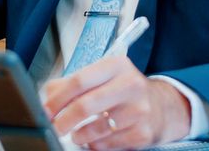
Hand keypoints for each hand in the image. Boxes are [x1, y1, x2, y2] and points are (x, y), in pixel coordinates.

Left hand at [42, 57, 190, 148]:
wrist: (162, 106)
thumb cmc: (123, 90)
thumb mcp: (102, 76)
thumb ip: (71, 83)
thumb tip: (48, 97)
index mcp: (116, 65)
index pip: (78, 81)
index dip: (57, 99)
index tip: (46, 110)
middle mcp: (131, 85)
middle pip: (85, 105)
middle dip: (63, 120)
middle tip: (55, 127)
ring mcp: (140, 110)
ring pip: (95, 129)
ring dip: (79, 135)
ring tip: (77, 134)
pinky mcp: (144, 133)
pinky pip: (108, 144)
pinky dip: (95, 144)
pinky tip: (96, 138)